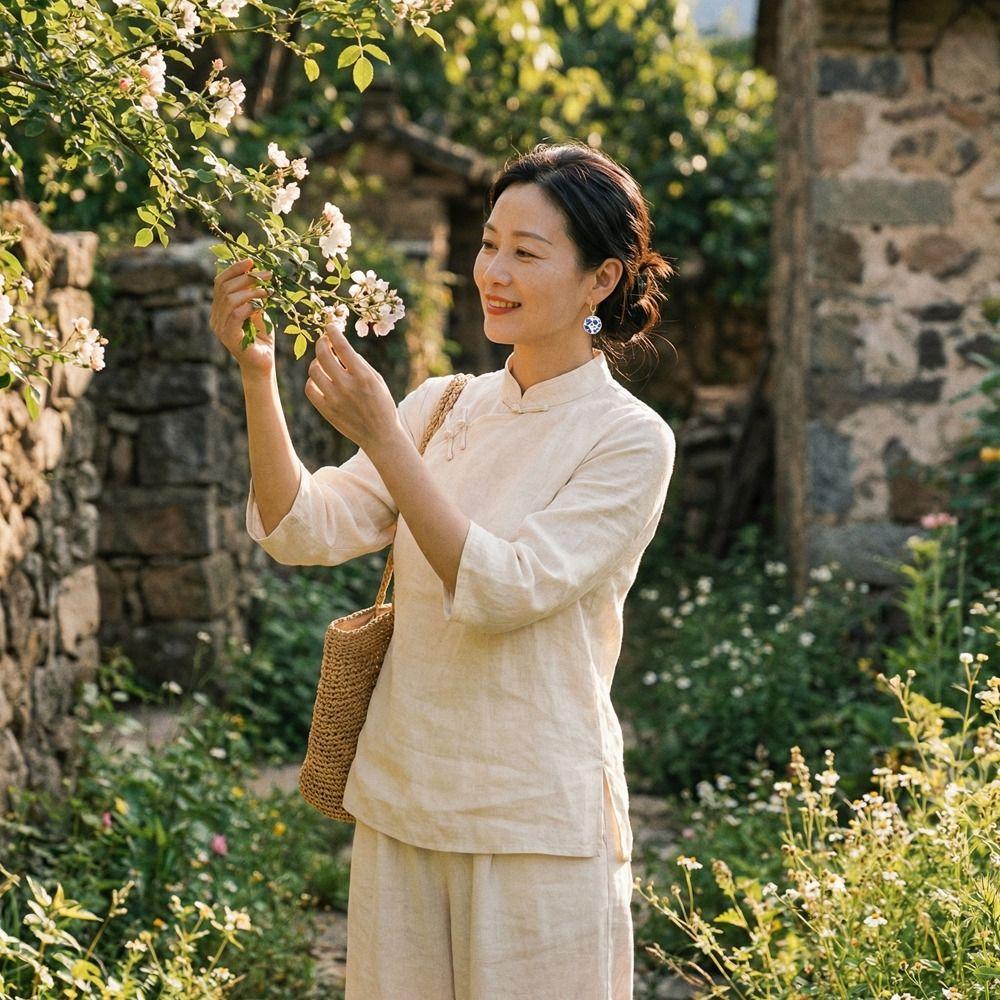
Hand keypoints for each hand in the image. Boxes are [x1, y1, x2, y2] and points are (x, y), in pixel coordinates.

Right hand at [210, 257, 273, 376]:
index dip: (234, 269)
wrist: (263, 364)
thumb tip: (255, 272)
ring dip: (251, 290)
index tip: (251, 261)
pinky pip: (236, 314)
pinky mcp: (228, 336)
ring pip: (230, 298)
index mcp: (219, 309)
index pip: (220, 282)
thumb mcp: (257, 311)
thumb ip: (252, 295)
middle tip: (267, 274)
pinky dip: (250, 305)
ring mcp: (219, 327)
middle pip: (224, 287)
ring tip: (268, 290)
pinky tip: (263, 305)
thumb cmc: (262, 338)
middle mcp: (215, 317)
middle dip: (246, 277)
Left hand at [305, 325, 401, 454]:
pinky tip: (320, 380)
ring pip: (313, 370)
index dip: (333, 332)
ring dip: (316, 362)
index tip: (330, 325)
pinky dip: (313, 381)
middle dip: (321, 343)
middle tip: (324, 341)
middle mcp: (346, 385)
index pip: (341, 346)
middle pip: (323, 355)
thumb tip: (342, 349)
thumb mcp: (378, 381)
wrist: (380, 436)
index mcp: (363, 376)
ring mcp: (334, 398)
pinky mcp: (326, 410)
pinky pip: (310, 388)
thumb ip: (360, 364)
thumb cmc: (382, 405)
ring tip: (323, 363)